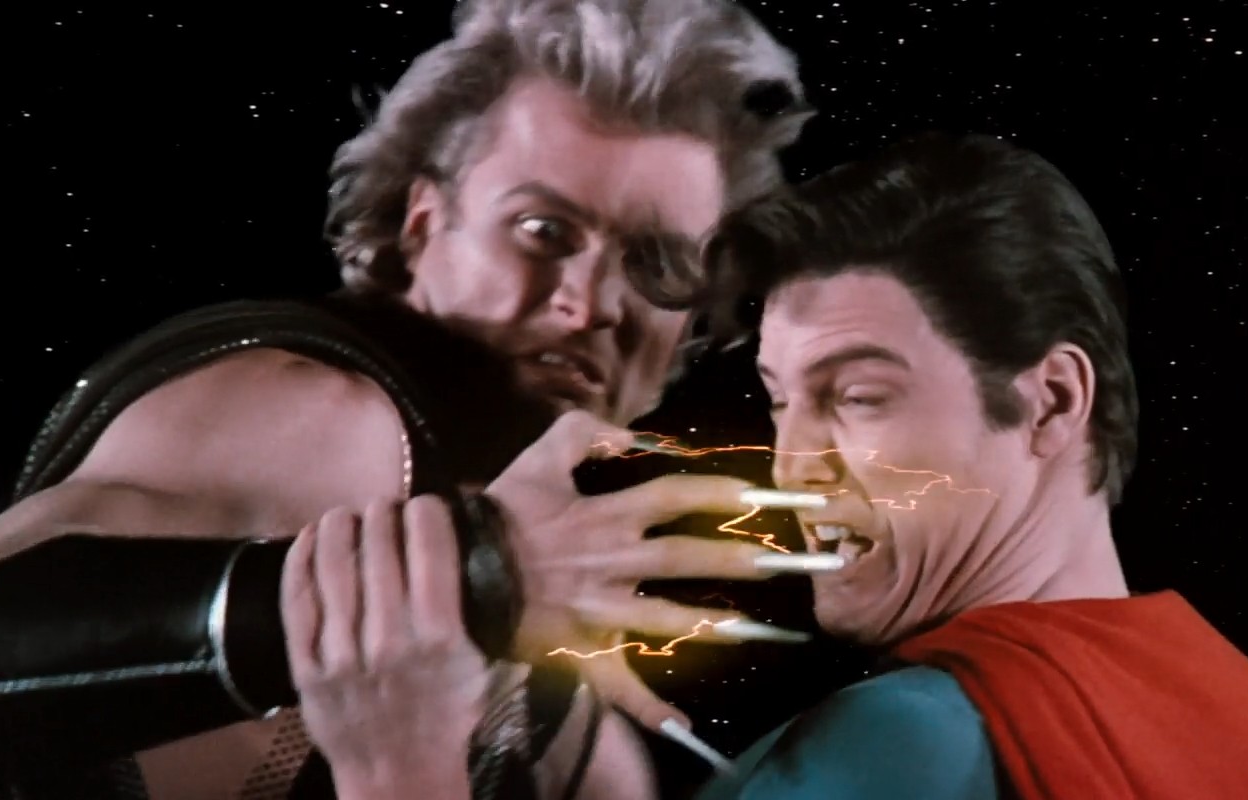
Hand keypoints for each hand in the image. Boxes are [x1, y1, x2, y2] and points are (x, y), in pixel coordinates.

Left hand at [283, 498, 489, 797]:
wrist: (399, 770)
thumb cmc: (446, 713)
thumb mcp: (481, 662)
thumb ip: (476, 609)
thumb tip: (473, 547)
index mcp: (440, 635)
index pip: (429, 544)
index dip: (426, 511)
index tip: (426, 506)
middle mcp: (389, 639)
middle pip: (379, 545)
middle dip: (383, 512)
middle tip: (385, 506)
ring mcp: (341, 653)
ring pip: (332, 563)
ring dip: (339, 525)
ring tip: (347, 514)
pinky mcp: (305, 666)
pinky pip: (296, 598)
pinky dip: (300, 558)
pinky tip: (310, 538)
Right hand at [485, 410, 838, 731]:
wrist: (450, 570)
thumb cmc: (499, 513)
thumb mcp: (539, 456)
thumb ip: (589, 432)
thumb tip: (637, 434)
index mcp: (605, 516)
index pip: (678, 497)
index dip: (724, 493)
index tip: (768, 494)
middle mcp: (612, 563)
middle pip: (690, 557)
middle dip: (746, 558)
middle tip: (797, 562)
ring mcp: (600, 611)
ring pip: (669, 620)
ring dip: (720, 627)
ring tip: (772, 633)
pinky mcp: (582, 651)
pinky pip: (620, 685)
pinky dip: (652, 708)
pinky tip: (689, 727)